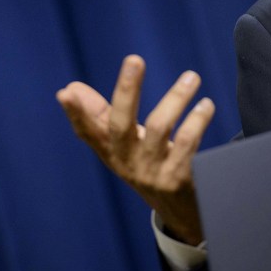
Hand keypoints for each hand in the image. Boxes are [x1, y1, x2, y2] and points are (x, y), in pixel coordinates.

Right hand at [57, 55, 214, 244]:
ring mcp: (152, 173)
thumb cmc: (148, 165)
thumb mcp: (123, 144)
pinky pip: (187, 144)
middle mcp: (128, 163)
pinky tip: (206, 105)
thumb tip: (69, 88)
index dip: (75, 114)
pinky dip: (197, 120)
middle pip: (121, 125)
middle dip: (126, 90)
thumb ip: (99, 116)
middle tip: (134, 59)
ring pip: (159, 128)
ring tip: (191, 77)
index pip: (87, 132)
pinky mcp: (178, 180)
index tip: (65, 93)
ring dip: (176, 98)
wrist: (180, 210)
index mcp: (111, 152)